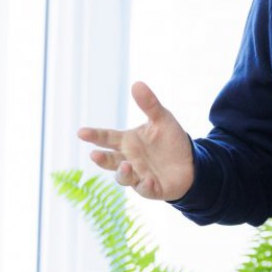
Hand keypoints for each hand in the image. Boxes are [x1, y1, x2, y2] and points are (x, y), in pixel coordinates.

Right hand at [77, 81, 194, 200]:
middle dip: (101, 158)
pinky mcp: (151, 188)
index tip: (81, 132)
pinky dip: (145, 185)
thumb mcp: (162, 120)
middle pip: (110, 160)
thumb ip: (149, 104)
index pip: (107, 138)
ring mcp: (138, 175)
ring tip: (125, 165)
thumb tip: (137, 83)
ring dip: (122, 173)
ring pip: (123, 177)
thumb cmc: (170, 141)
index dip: (94, 135)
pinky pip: (145, 189)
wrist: (190, 162)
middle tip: (94, 154)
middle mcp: (128, 159)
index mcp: (127, 142)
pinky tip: (148, 179)